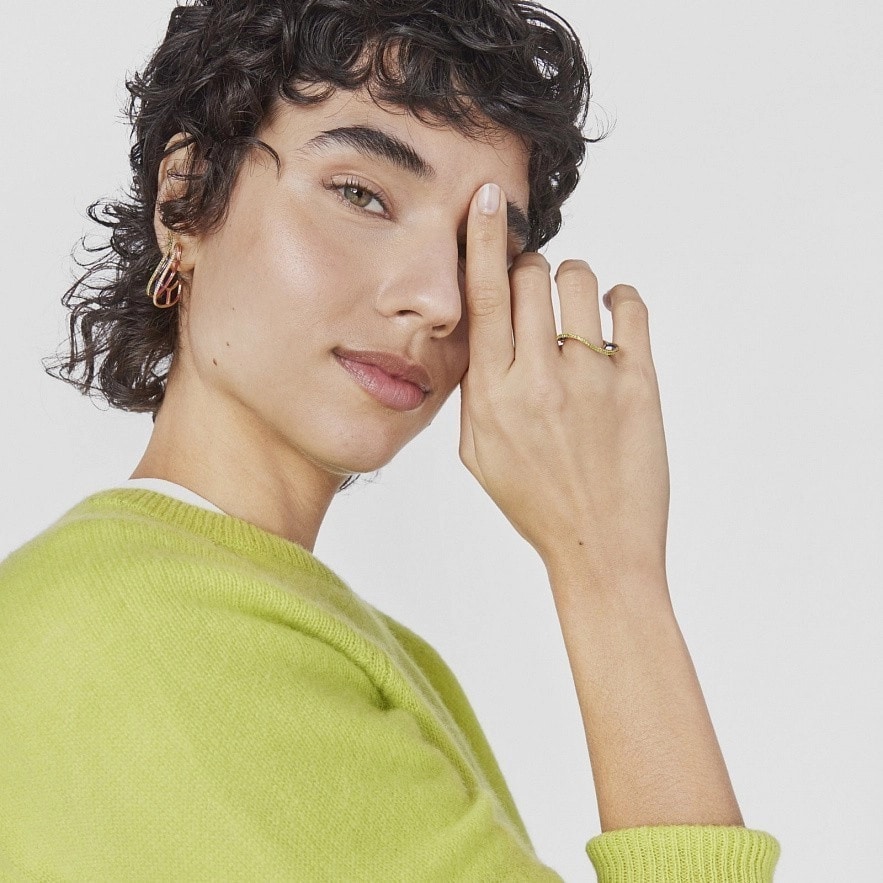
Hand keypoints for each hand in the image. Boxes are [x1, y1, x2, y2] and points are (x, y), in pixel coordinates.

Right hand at [458, 183, 670, 581]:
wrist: (599, 549)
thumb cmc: (534, 503)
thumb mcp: (478, 453)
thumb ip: (476, 388)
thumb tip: (485, 329)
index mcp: (493, 395)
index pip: (483, 298)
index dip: (482, 240)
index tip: (486, 200)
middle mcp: (540, 379)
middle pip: (534, 277)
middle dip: (532, 272)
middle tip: (538, 295)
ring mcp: (593, 379)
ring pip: (581, 281)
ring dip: (574, 284)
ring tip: (576, 316)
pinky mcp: (640, 385)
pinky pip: (631, 307)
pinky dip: (619, 301)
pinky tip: (611, 320)